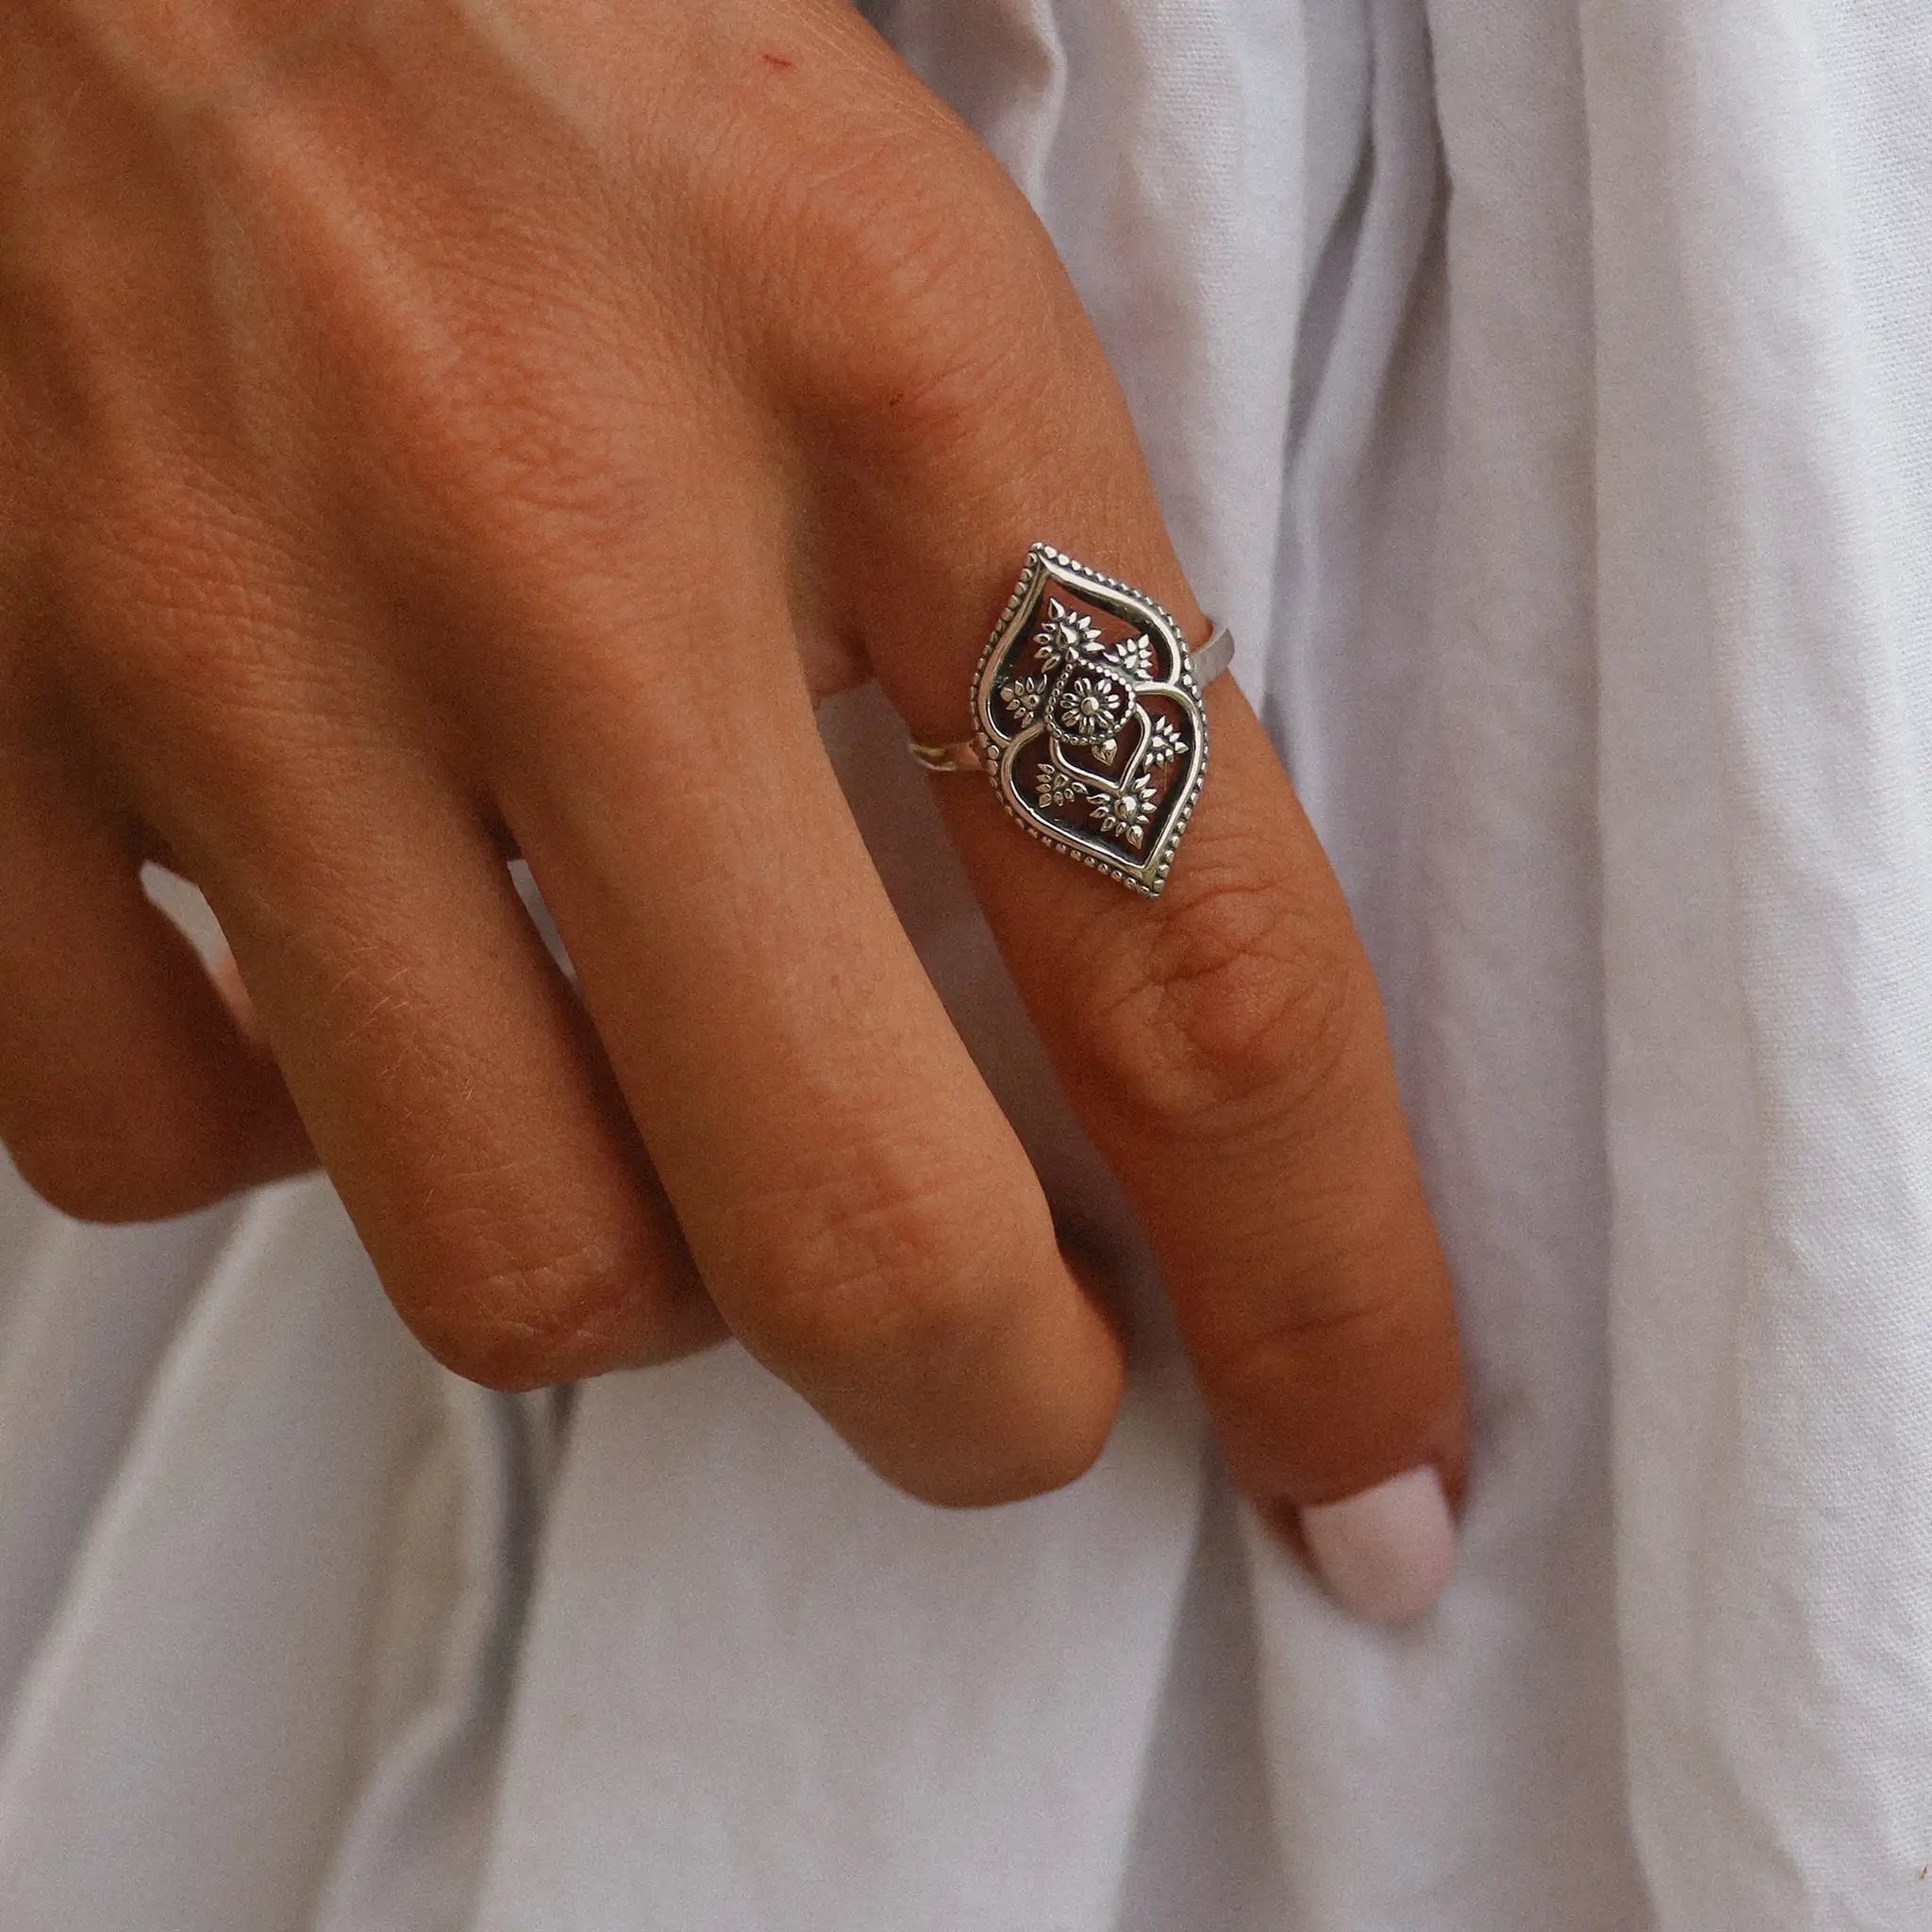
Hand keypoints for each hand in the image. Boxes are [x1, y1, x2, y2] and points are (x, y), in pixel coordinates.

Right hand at [1, 0, 1465, 1618]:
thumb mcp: (872, 223)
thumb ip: (1012, 587)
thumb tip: (1061, 978)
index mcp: (874, 347)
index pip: (1195, 949)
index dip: (1317, 1272)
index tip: (1372, 1451)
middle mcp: (545, 522)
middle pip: (846, 1221)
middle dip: (983, 1400)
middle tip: (1022, 1389)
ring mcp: (219, 635)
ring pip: (500, 1248)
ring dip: (646, 1280)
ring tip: (675, 1143)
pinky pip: (150, 1134)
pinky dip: (299, 1146)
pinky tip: (358, 1007)